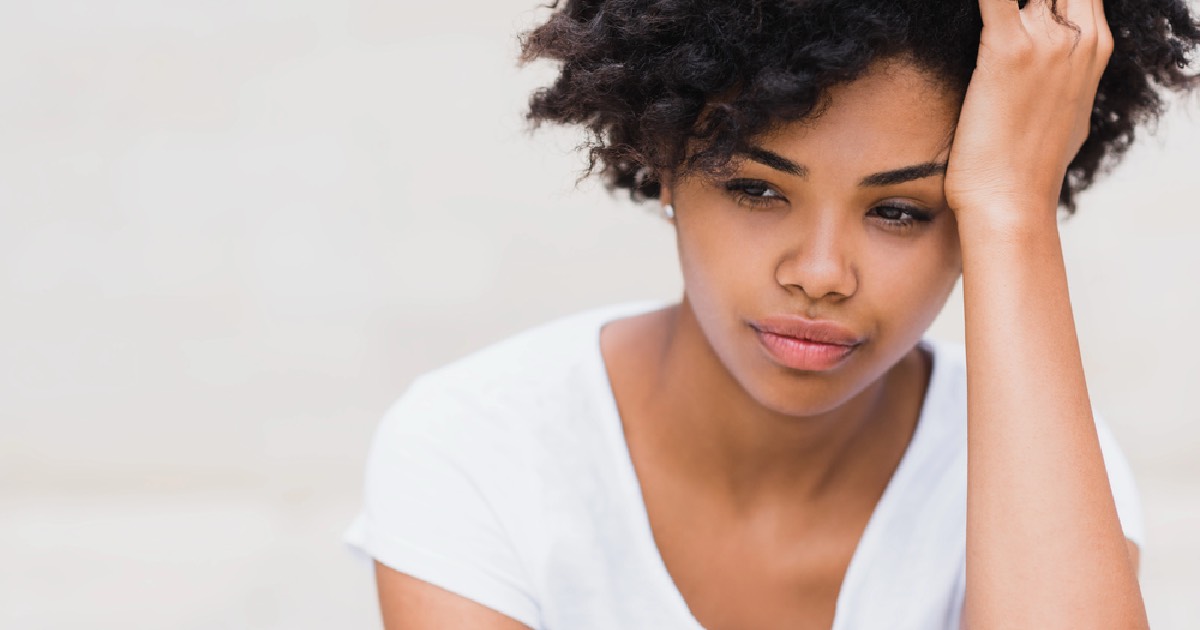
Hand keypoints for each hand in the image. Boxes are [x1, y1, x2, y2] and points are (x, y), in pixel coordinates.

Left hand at [944, 0, 1112, 220]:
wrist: (1012, 202)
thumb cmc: (1029, 166)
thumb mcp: (1068, 112)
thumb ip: (1067, 76)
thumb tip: (1056, 69)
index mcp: (1094, 46)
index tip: (1015, 13)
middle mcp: (1078, 37)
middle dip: (1023, 0)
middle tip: (996, 21)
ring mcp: (1047, 41)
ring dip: (994, 6)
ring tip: (987, 37)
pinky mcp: (1009, 50)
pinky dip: (978, 0)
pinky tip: (944, 14)